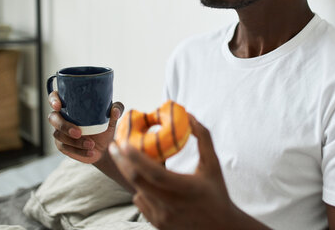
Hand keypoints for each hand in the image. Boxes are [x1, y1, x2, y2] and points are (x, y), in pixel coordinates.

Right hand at [48, 91, 123, 163]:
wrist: (105, 148)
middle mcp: (62, 117)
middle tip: (79, 132)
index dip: (53, 100)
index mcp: (71, 105)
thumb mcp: (112, 118)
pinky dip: (79, 150)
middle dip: (64, 125)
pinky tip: (91, 151)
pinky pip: (65, 147)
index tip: (58, 105)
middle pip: (53, 118)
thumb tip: (115, 110)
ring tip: (92, 144)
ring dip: (75, 142)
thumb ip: (116, 109)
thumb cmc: (105, 126)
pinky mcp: (62, 145)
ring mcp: (60, 132)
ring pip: (59, 134)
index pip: (55, 98)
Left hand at [109, 115, 267, 229]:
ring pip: (137, 190)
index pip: (154, 172)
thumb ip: (203, 138)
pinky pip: (140, 202)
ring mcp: (162, 217)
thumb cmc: (217, 193)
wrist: (220, 228)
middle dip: (122, 161)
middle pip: (137, 181)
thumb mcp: (213, 164)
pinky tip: (151, 183)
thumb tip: (190, 116)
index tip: (123, 142)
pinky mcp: (157, 224)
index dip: (136, 157)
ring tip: (137, 162)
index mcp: (185, 188)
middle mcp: (171, 205)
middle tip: (115, 146)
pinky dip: (141, 189)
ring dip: (134, 175)